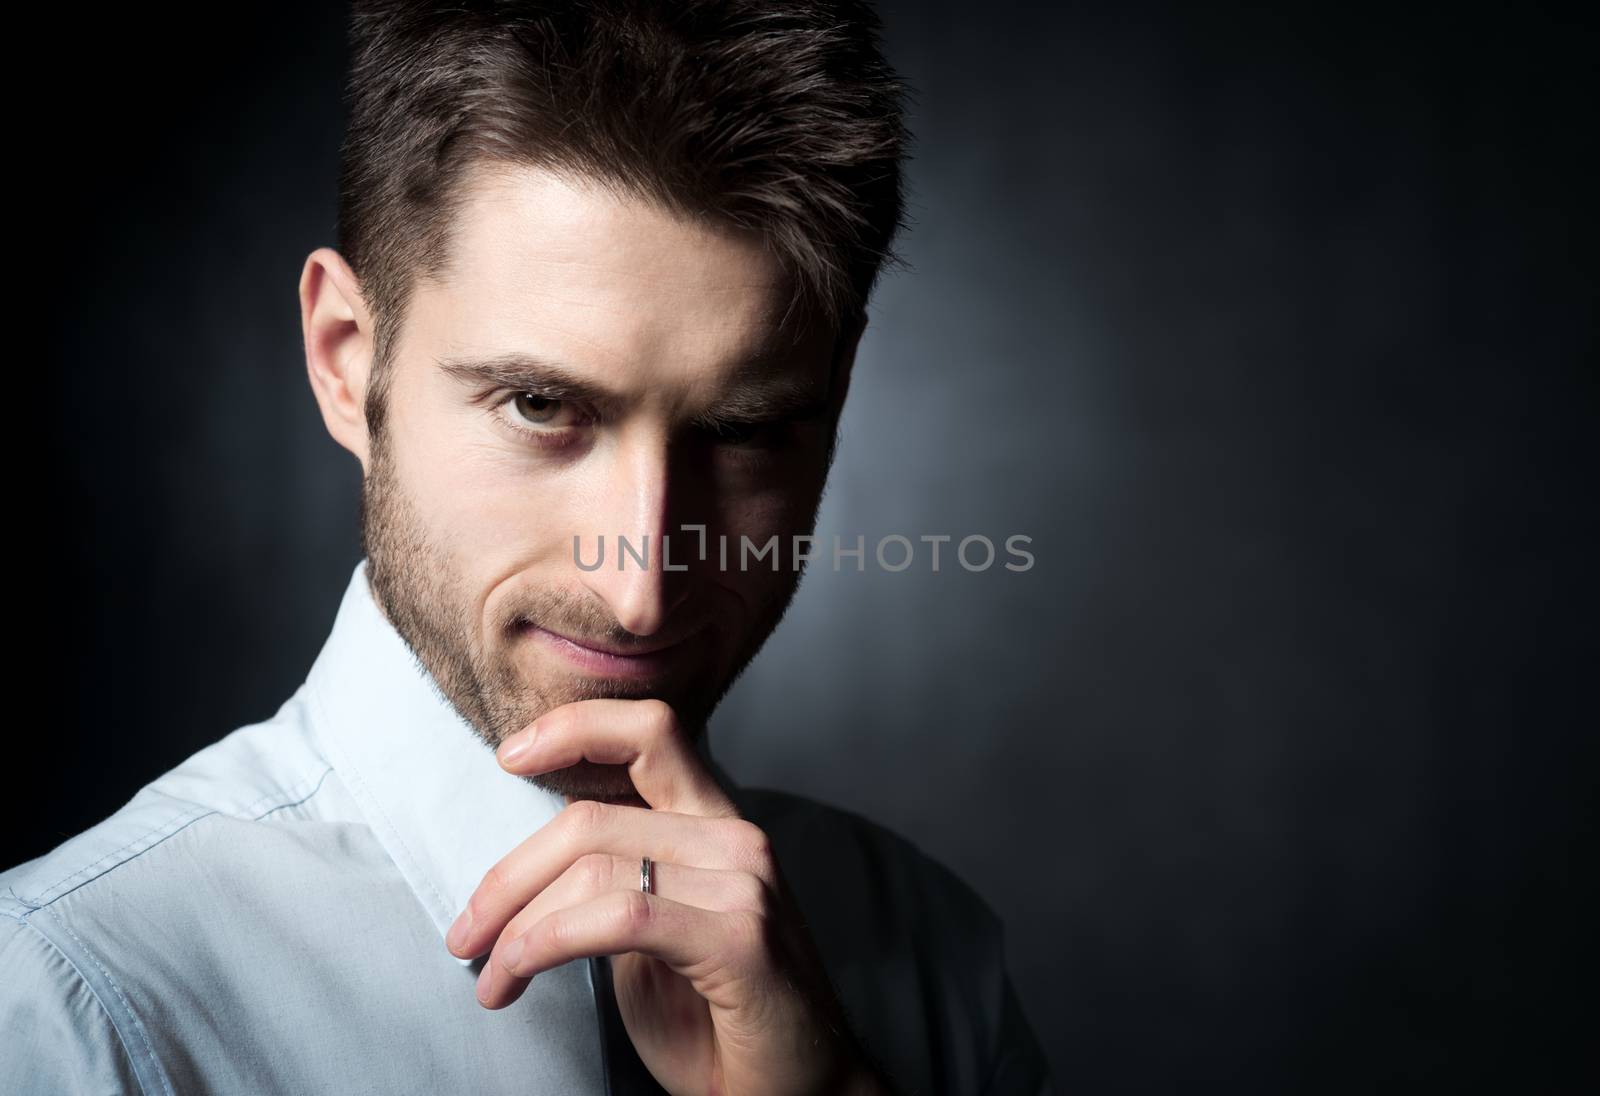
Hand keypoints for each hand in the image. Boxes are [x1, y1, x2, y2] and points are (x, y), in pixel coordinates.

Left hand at [444, 698, 892, 1095]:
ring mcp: (744, 883)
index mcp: (716, 821)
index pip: (650, 731)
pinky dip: (546, 944)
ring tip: (492, 974)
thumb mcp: (656, 930)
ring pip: (593, 868)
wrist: (801, 1093)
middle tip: (466, 934)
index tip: (509, 755)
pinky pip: (619, 917)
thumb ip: (615, 878)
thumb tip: (525, 868)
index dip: (574, 728)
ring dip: (516, 926)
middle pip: (589, 818)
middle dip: (507, 878)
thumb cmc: (721, 1018)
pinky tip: (518, 976)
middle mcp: (734, 837)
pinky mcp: (740, 938)